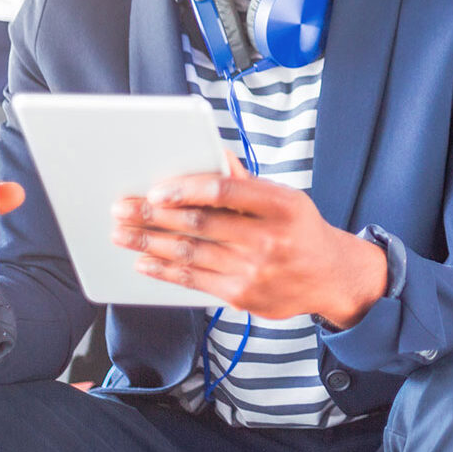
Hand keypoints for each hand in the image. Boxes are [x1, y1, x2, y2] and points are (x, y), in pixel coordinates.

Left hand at [110, 155, 386, 327]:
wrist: (331, 277)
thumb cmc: (301, 230)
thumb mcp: (286, 198)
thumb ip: (246, 182)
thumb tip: (215, 155)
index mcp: (281, 204)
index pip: (225, 191)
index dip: (186, 189)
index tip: (155, 189)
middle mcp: (269, 238)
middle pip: (199, 223)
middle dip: (153, 215)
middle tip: (122, 208)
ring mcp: (254, 270)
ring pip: (190, 253)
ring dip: (149, 242)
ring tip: (122, 233)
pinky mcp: (242, 296)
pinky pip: (194, 280)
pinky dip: (164, 271)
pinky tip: (144, 261)